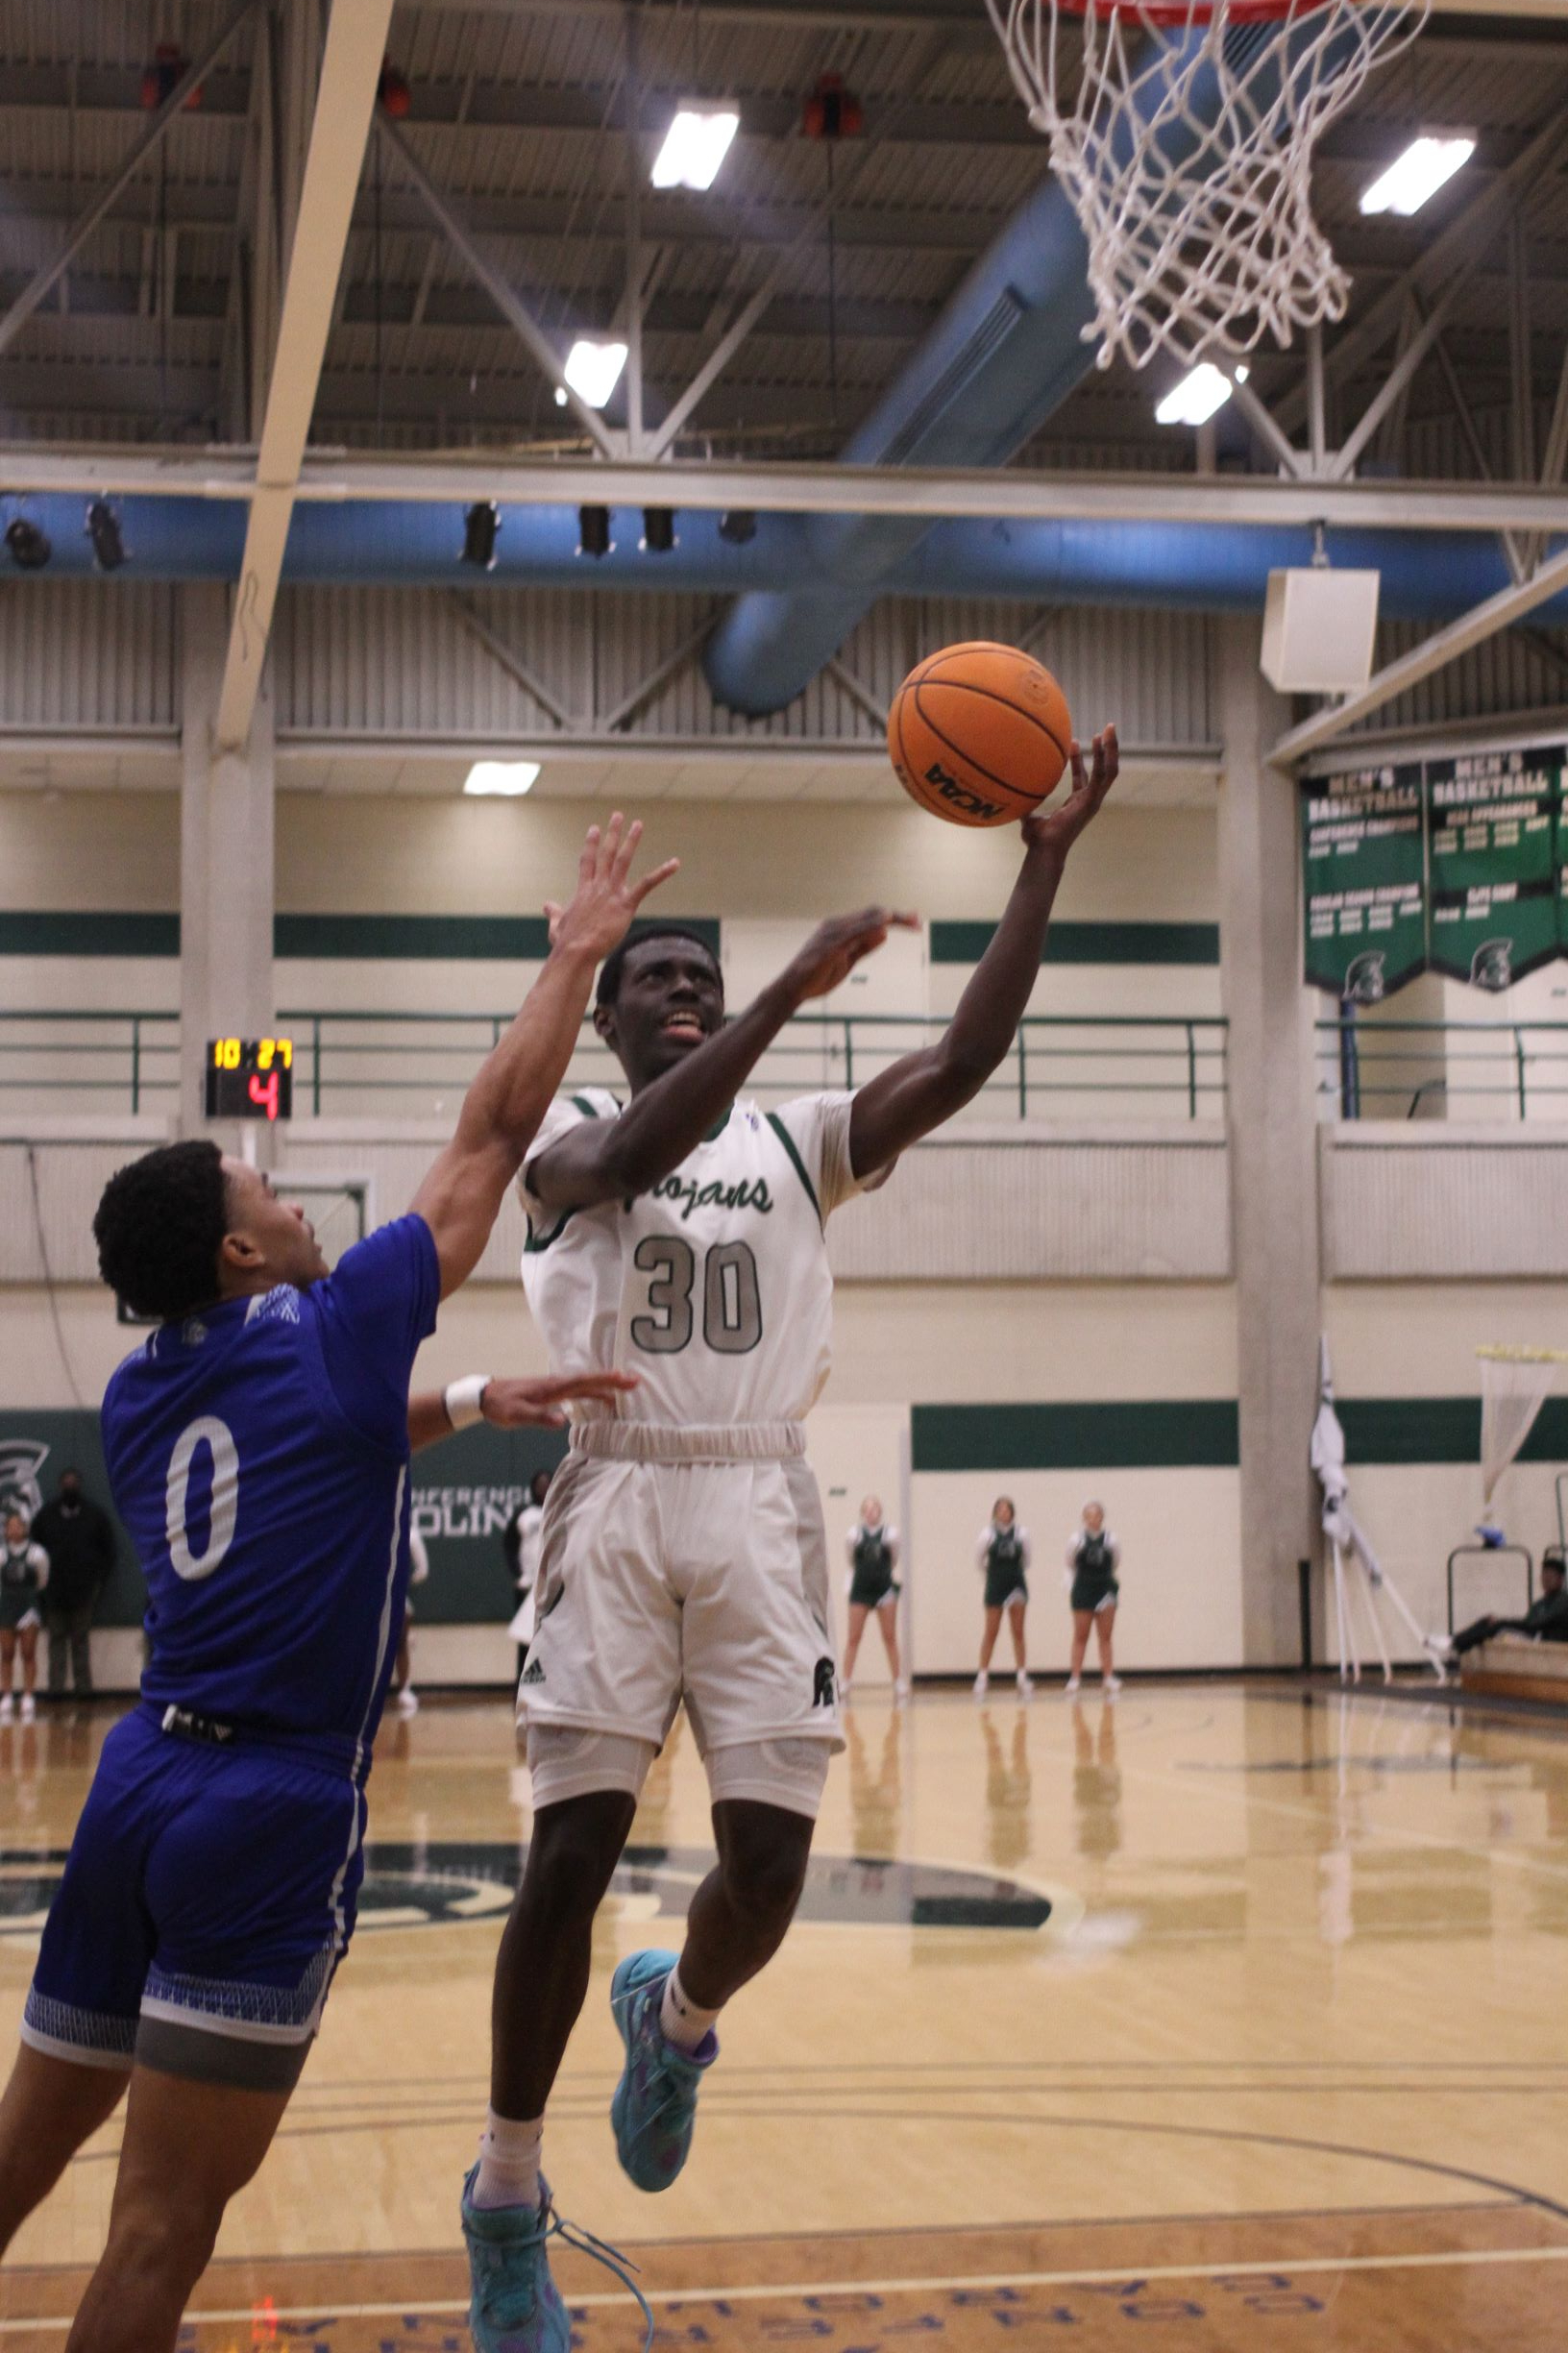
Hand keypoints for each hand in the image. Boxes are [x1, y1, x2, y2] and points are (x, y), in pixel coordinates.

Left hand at [480, 1370, 639, 1429]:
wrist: (486, 1397)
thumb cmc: (501, 1406)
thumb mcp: (517, 1415)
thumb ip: (539, 1417)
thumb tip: (563, 1421)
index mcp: (553, 1387)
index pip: (585, 1381)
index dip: (606, 1380)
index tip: (626, 1379)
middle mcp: (558, 1383)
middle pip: (591, 1380)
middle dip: (614, 1380)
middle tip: (637, 1381)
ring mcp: (556, 1387)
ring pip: (587, 1385)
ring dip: (607, 1386)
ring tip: (627, 1389)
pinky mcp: (554, 1393)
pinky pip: (580, 1390)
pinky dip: (595, 1392)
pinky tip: (603, 1399)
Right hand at [544, 814, 679, 961]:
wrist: (576, 951)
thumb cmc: (566, 944)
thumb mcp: (557, 925)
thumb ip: (554, 913)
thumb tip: (547, 905)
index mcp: (583, 891)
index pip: (587, 861)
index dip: (591, 844)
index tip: (594, 828)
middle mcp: (597, 887)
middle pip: (605, 854)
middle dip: (612, 833)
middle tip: (618, 815)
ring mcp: (612, 893)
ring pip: (622, 861)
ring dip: (631, 841)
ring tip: (638, 824)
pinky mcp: (625, 905)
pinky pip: (646, 885)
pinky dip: (662, 873)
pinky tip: (675, 863)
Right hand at [784, 907, 918, 1003]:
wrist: (794, 988)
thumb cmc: (818, 975)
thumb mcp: (848, 961)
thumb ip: (864, 947)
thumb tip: (884, 934)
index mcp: (842, 928)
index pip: (872, 917)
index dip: (894, 917)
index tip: (914, 921)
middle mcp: (837, 925)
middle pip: (873, 913)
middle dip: (898, 916)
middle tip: (918, 921)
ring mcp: (833, 933)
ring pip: (866, 919)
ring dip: (890, 918)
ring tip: (910, 920)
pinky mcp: (830, 945)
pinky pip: (854, 932)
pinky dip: (870, 925)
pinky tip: (885, 923)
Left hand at [1022, 724, 1117, 861]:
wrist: (1045, 850)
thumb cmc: (1036, 840)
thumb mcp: (1028, 816)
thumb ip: (1022, 803)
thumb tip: (1005, 792)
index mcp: (1076, 804)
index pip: (1081, 779)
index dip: (1078, 761)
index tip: (1072, 742)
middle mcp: (1088, 801)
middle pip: (1102, 771)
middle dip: (1104, 751)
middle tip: (1105, 730)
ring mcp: (1093, 801)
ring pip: (1109, 770)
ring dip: (1111, 749)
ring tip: (1110, 727)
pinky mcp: (1092, 800)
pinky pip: (1103, 774)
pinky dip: (1104, 756)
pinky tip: (1101, 740)